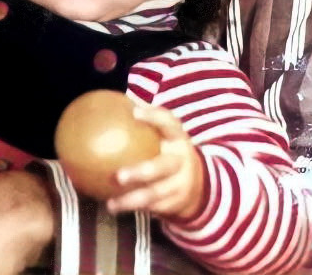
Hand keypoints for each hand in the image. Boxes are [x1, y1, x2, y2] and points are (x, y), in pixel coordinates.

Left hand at [105, 104, 203, 220]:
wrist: (201, 186)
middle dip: (141, 172)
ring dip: (131, 200)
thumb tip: (115, 102)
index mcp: (178, 139)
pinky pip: (152, 207)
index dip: (154, 117)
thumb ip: (147, 123)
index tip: (135, 112)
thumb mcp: (165, 137)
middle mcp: (182, 161)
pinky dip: (133, 208)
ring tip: (110, 205)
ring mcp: (180, 185)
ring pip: (155, 194)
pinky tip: (114, 207)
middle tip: (118, 176)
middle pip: (162, 167)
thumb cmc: (170, 152)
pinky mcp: (175, 204)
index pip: (169, 123)